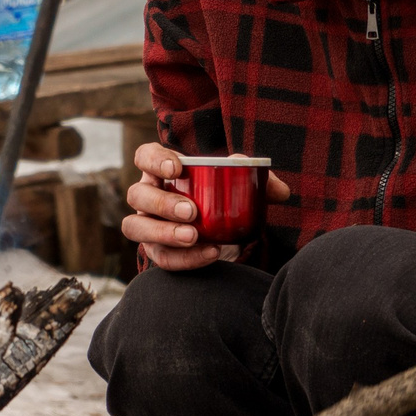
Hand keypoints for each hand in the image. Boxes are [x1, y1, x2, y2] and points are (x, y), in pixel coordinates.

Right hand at [121, 142, 290, 271]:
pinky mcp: (157, 251)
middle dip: (162, 203)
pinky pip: (162, 258)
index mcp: (162, 171)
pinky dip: (185, 258)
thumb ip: (260, 181)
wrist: (223, 232)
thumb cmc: (224, 197)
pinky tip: (211, 254)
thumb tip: (280, 192)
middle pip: (138, 195)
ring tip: (193, 236)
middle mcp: (148, 196)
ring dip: (163, 232)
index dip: (154, 161)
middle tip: (191, 212)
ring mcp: (148, 225)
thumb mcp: (242, 184)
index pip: (144, 156)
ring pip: (136, 227)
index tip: (177, 169)